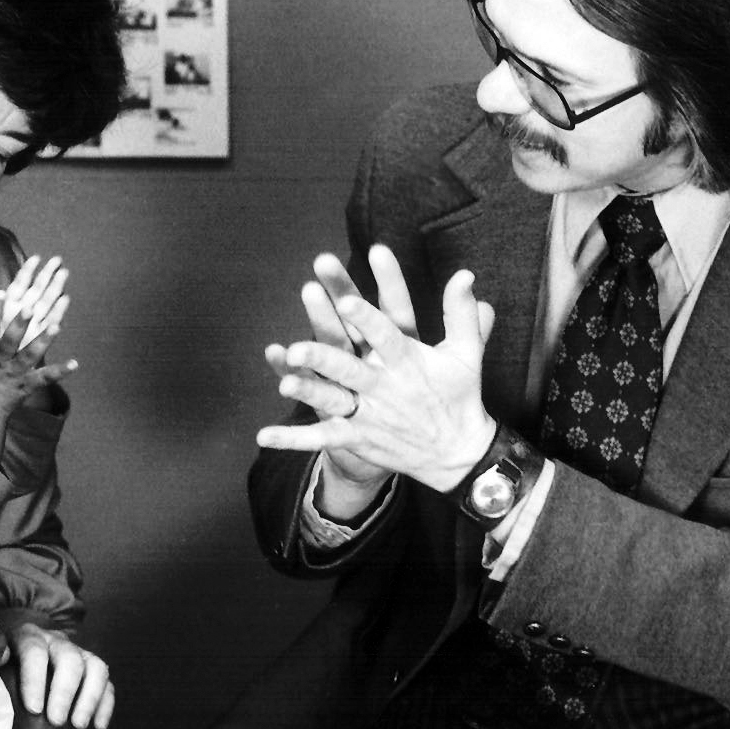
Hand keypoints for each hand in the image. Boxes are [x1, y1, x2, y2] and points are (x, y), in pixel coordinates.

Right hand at [0, 255, 76, 417]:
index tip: (0, 292)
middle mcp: (0, 361)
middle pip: (9, 341)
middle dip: (19, 324)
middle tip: (30, 307)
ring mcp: (15, 374)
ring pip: (29, 356)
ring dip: (43, 341)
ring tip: (57, 326)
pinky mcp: (27, 386)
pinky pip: (44, 378)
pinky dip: (59, 371)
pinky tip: (74, 363)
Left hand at [6, 622, 114, 728]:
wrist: (27, 709)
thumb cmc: (5, 695)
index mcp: (26, 639)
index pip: (33, 650)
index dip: (35, 678)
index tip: (33, 709)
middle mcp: (55, 642)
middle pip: (68, 657)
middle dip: (64, 691)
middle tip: (56, 721)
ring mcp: (78, 654)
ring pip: (94, 667)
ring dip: (88, 698)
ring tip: (77, 726)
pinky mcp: (95, 671)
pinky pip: (108, 685)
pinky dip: (104, 706)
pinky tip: (96, 726)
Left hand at [258, 245, 498, 490]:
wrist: (458, 455)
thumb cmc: (460, 395)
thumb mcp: (466, 352)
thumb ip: (460, 311)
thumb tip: (465, 273)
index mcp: (409, 362)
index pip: (387, 336)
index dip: (368, 319)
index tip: (348, 299)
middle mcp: (386, 388)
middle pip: (352, 370)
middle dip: (325, 359)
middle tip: (299, 348)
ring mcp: (371, 415)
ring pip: (335, 402)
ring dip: (308, 393)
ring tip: (283, 384)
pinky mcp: (359, 438)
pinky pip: (323, 438)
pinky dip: (294, 439)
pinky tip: (263, 436)